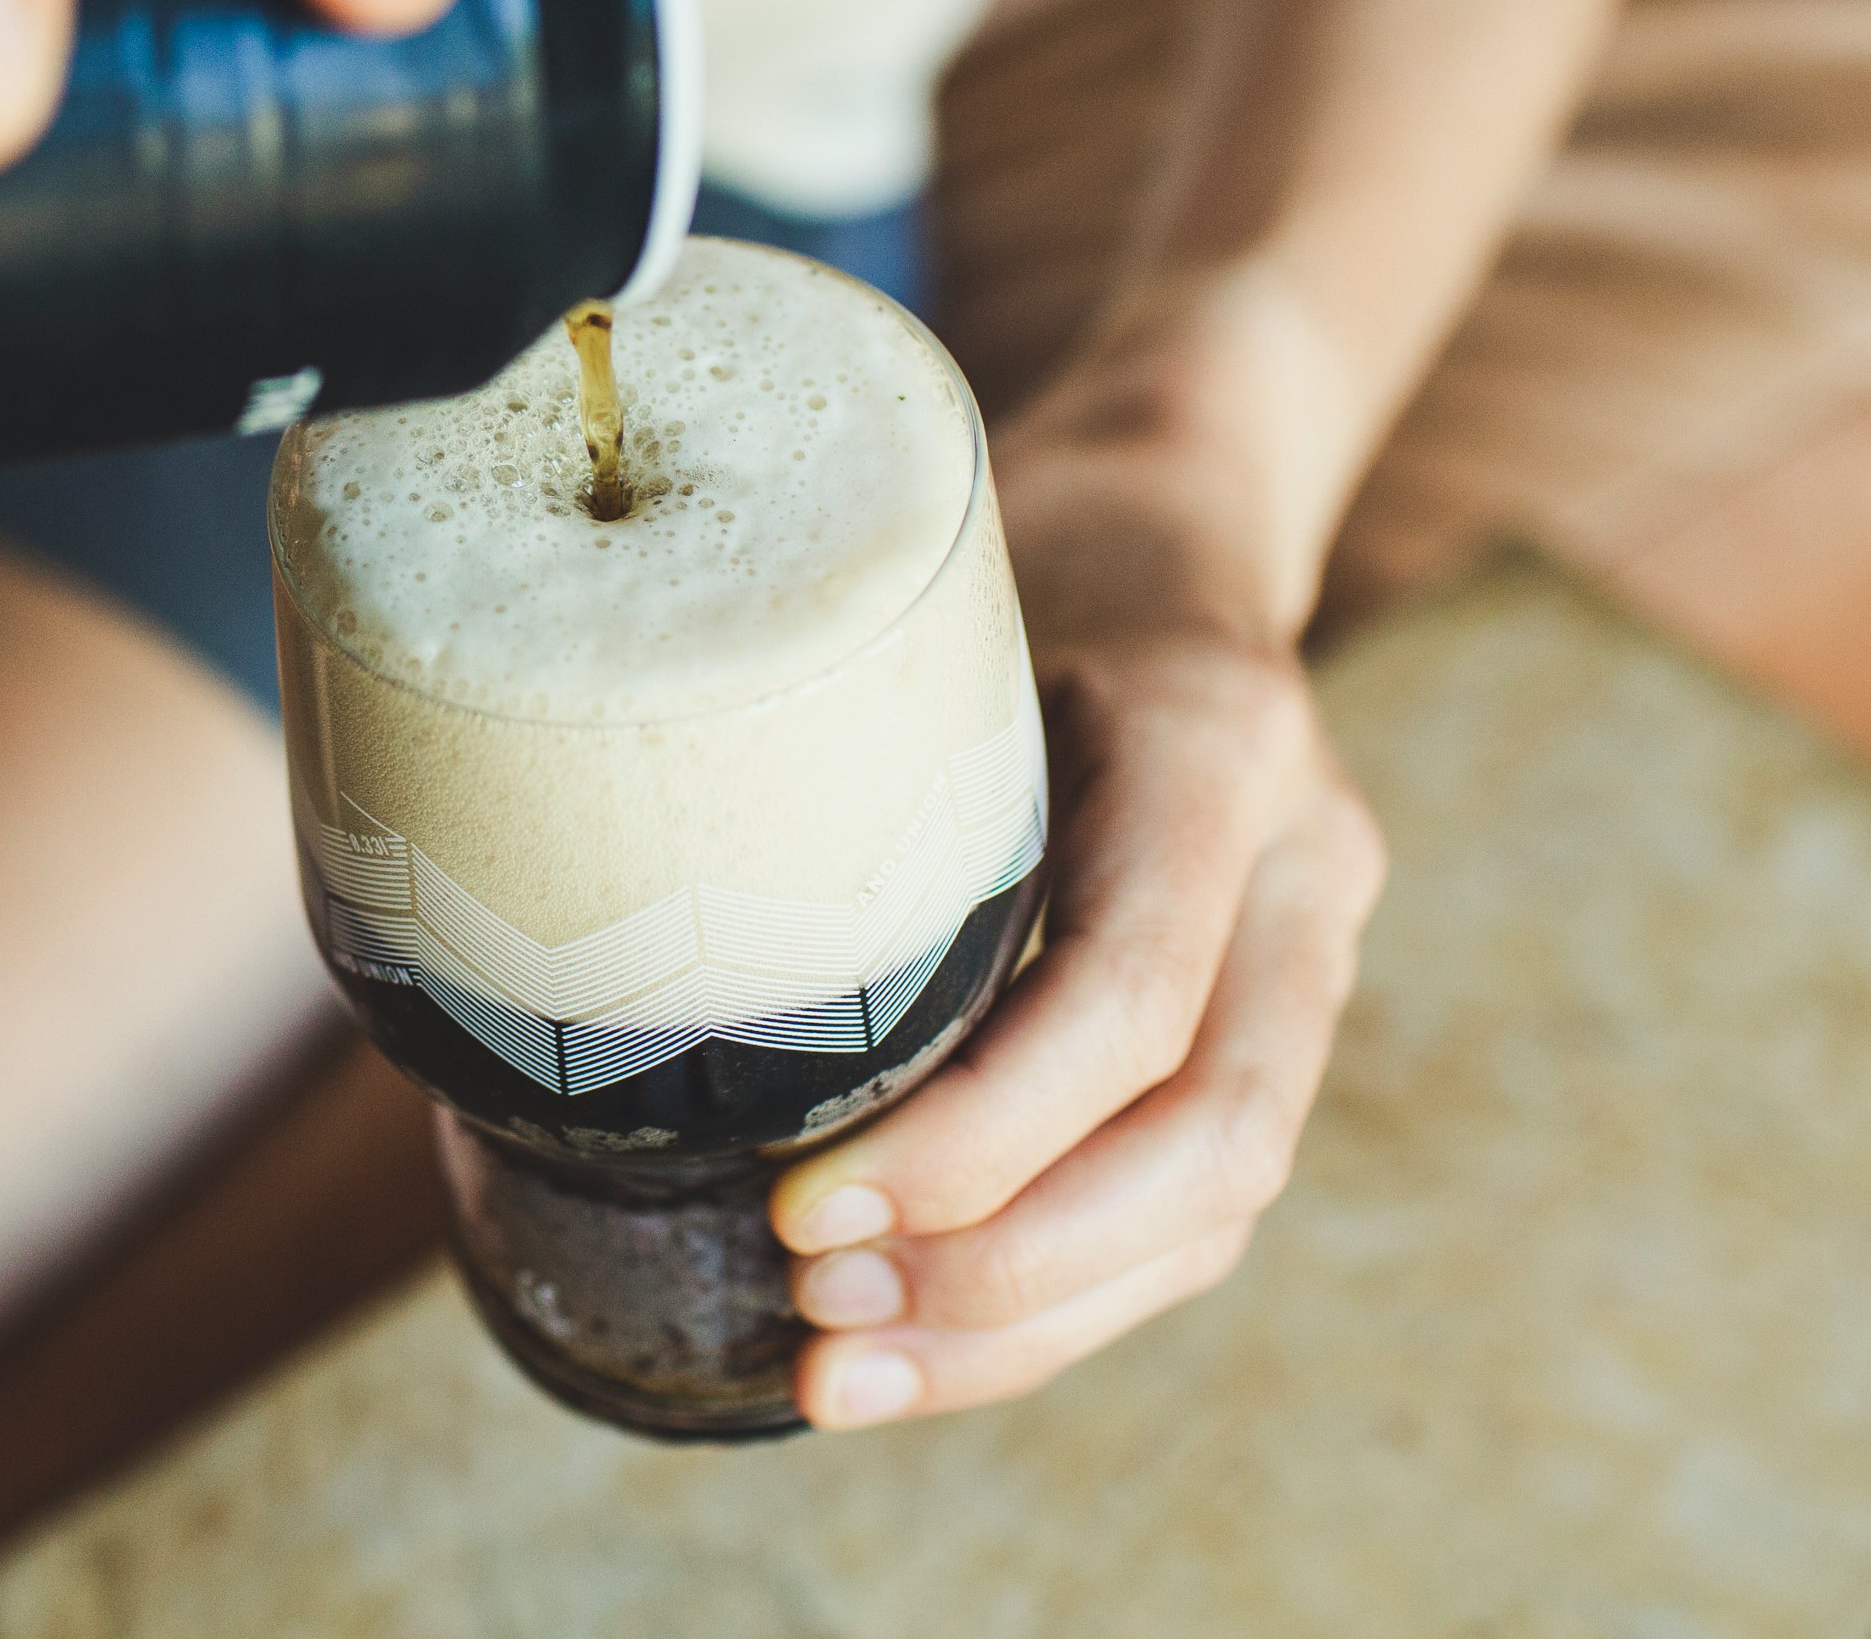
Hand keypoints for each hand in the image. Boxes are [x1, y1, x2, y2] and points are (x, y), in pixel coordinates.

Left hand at [767, 353, 1388, 1428]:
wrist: (1166, 498)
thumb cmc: (994, 530)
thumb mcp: (905, 579)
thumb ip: (808, 721)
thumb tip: (561, 893)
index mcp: (1217, 736)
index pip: (1131, 992)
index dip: (976, 1137)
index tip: (801, 1206)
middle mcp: (1304, 854)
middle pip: (1209, 1141)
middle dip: (1005, 1272)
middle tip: (812, 1317)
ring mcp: (1308, 942)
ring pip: (1217, 1202)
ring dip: (1028, 1321)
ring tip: (837, 1373)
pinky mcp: (1269, 1008)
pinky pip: (1195, 1199)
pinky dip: (1058, 1293)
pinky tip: (916, 1342)